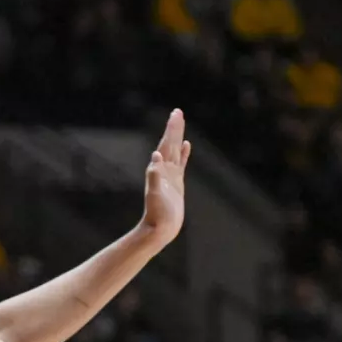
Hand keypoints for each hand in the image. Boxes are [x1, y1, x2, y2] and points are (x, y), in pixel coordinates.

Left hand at [139, 109, 190, 247]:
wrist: (159, 229)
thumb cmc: (157, 214)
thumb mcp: (155, 194)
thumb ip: (154, 175)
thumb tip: (155, 156)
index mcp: (159, 169)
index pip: (166, 144)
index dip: (171, 130)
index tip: (175, 114)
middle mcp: (164, 170)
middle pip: (171, 144)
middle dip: (174, 128)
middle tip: (178, 111)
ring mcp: (170, 175)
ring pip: (176, 151)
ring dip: (178, 137)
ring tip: (180, 123)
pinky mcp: (176, 183)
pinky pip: (181, 163)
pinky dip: (184, 153)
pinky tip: (187, 145)